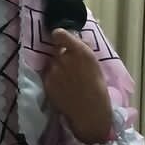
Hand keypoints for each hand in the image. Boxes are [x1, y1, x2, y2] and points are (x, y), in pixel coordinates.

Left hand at [44, 29, 111, 144]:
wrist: (89, 110)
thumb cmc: (97, 86)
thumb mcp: (95, 64)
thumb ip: (84, 48)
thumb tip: (77, 38)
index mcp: (79, 51)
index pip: (59, 34)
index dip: (59, 36)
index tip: (61, 39)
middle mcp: (64, 58)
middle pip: (56, 49)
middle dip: (61, 54)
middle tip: (69, 66)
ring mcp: (53, 70)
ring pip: (51, 63)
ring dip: (56, 67)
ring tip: (67, 79)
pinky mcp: (47, 82)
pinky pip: (48, 75)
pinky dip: (53, 78)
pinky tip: (63, 87)